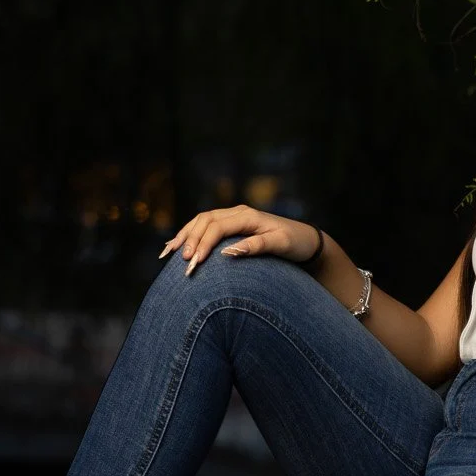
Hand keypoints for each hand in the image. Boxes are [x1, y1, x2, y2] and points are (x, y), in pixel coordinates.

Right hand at [158, 205, 321, 275]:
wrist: (306, 240)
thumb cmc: (294, 243)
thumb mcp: (279, 245)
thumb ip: (255, 247)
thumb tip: (226, 253)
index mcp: (247, 216)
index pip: (217, 227)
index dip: (203, 243)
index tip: (194, 262)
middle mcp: (237, 213)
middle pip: (204, 221)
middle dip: (189, 240)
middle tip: (181, 262)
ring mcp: (233, 217)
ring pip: (200, 221)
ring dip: (184, 236)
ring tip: (169, 253)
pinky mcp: (231, 226)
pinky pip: (204, 226)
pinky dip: (189, 235)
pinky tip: (175, 246)